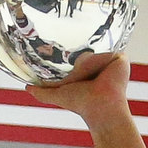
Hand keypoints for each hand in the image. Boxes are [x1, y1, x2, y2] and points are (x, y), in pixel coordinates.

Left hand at [25, 53, 147, 147]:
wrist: (100, 107)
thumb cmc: (82, 104)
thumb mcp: (58, 95)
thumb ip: (43, 92)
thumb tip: (27, 87)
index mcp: (87, 71)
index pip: (77, 56)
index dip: (68, 52)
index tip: (57, 43)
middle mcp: (99, 64)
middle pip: (86, 47)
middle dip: (76, 45)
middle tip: (66, 39)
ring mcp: (110, 61)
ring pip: (97, 45)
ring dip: (89, 48)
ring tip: (82, 51)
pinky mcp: (120, 58)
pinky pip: (110, 45)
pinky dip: (102, 48)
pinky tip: (96, 48)